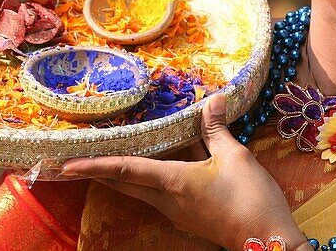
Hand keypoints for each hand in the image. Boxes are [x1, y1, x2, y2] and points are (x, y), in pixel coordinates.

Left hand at [59, 94, 304, 249]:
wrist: (269, 244)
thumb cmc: (251, 199)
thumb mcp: (235, 157)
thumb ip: (217, 129)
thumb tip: (213, 99)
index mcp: (172, 182)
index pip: (124, 169)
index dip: (94, 165)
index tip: (66, 164)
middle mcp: (167, 200)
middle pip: (124, 182)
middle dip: (97, 172)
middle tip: (71, 161)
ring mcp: (177, 211)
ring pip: (139, 189)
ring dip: (120, 174)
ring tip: (104, 157)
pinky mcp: (189, 216)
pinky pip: (159, 192)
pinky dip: (147, 177)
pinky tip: (156, 163)